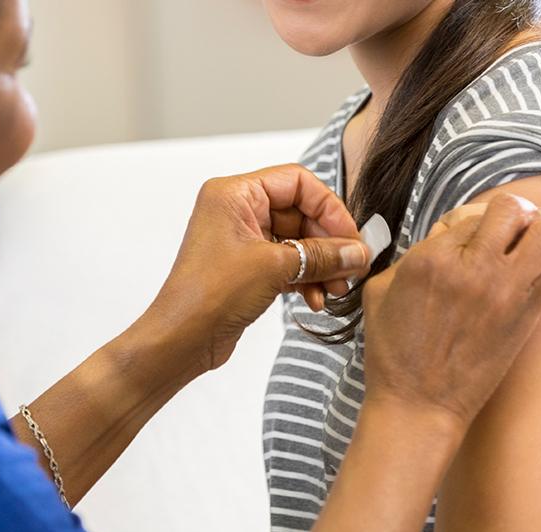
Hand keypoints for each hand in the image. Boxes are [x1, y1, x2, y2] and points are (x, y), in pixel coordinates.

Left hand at [148, 164, 369, 370]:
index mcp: (235, 194)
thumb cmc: (210, 294)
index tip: (351, 237)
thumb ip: (322, 256)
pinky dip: (306, 278)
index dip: (329, 208)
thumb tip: (358, 253)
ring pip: (298, 241)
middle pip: (301, 213)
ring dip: (321, 264)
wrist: (181, 339)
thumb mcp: (275, 268)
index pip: (297, 183)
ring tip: (337, 289)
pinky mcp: (248, 268)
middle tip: (350, 268)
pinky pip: (288, 263)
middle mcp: (237, 211)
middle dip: (328, 243)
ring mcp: (242, 240)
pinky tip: (316, 299)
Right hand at [361, 193, 540, 430]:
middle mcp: (472, 269)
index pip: (467, 213)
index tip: (462, 240)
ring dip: (536, 235)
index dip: (467, 221)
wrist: (419, 404)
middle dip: (508, 214)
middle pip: (512, 210)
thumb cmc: (394, 352)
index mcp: (430, 259)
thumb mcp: (379, 291)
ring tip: (523, 248)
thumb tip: (440, 238)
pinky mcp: (526, 316)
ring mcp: (504, 292)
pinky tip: (532, 275)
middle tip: (502, 229)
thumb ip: (410, 255)